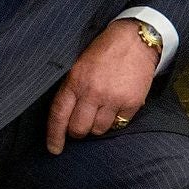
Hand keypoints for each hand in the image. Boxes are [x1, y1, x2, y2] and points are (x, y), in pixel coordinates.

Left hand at [43, 19, 162, 153]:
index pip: (59, 115)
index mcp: (75, 81)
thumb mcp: (79, 65)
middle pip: (79, 129)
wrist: (135, 39)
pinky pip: (119, 124)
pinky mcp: (131, 102)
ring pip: (99, 130)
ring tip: (100, 112)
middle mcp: (93, 92)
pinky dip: (115, 121)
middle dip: (77, 131)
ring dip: (96, 127)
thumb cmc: (104, 51)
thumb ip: (71, 89)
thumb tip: (64, 118)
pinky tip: (115, 107)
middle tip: (81, 125)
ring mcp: (113, 98)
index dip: (54, 135)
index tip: (54, 149)